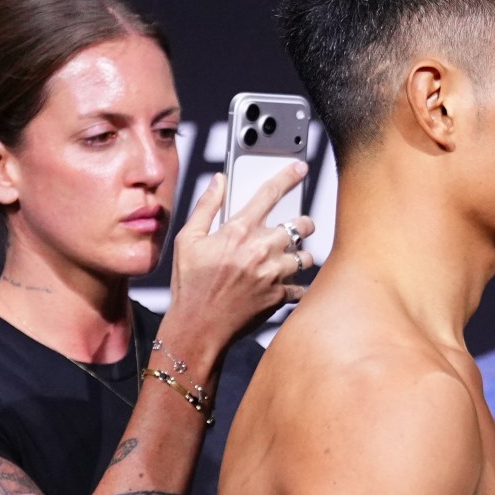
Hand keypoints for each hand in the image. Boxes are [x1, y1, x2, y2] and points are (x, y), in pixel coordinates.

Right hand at [162, 165, 312, 361]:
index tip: (300, 168)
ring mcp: (274, 274)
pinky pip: (303, 285)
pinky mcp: (281, 296)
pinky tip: (282, 283)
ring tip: (285, 259)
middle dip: (302, 224)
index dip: (288, 177)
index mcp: (238, 231)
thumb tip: (218, 181)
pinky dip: (296, 284)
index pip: (269, 194)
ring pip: (307, 256)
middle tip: (295, 228)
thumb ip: (206, 206)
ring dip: (300, 255)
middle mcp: (261, 249)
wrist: (199, 326)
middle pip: (301, 225)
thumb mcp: (187, 239)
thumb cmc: (190, 283)